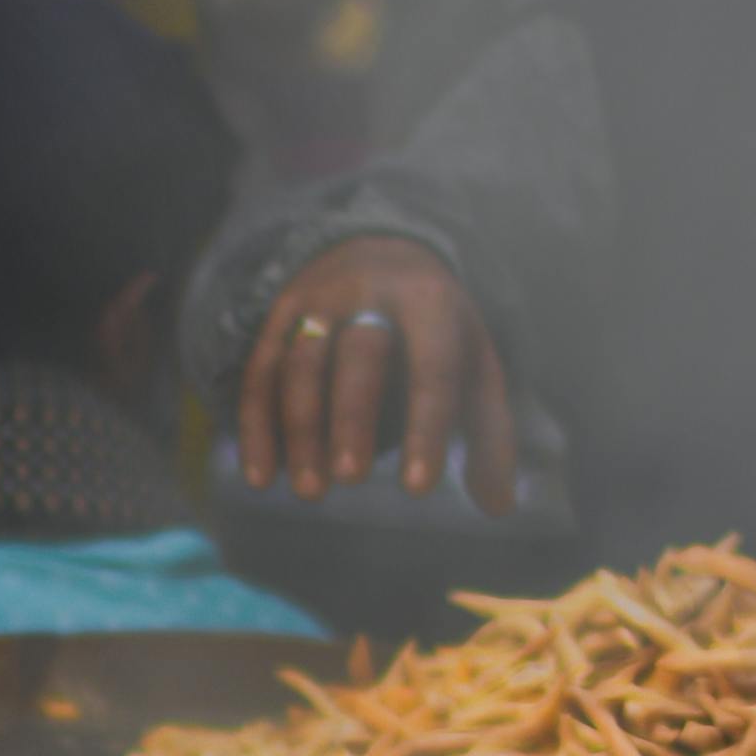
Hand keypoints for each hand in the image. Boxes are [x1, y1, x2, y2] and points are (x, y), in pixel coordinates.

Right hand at [235, 237, 518, 510]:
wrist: (375, 250)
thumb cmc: (433, 327)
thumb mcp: (472, 361)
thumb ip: (488, 430)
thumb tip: (499, 505)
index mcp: (430, 302)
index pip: (432, 365)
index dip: (426, 426)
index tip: (417, 489)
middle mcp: (369, 292)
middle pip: (358, 355)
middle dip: (352, 418)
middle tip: (352, 479)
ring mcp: (317, 303)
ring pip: (300, 364)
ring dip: (300, 430)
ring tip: (311, 491)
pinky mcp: (278, 319)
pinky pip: (260, 373)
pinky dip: (257, 427)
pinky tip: (261, 478)